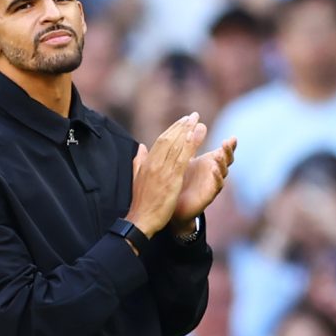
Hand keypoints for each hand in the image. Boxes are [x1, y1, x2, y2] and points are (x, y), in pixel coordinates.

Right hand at [126, 114, 204, 236]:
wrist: (141, 219)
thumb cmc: (141, 202)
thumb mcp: (137, 178)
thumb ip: (139, 161)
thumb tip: (141, 147)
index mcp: (147, 162)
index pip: (161, 140)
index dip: (173, 129)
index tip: (183, 121)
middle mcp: (154, 163)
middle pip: (170, 139)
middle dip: (182, 126)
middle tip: (194, 116)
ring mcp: (163, 170)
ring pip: (177, 146)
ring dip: (188, 132)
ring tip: (198, 121)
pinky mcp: (171, 179)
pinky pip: (182, 158)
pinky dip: (190, 145)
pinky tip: (198, 136)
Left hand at [171, 136, 237, 229]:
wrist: (174, 204)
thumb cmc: (181, 180)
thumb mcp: (185, 159)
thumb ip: (189, 145)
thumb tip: (192, 126)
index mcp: (210, 161)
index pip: (223, 151)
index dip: (230, 145)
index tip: (233, 137)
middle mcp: (215, 171)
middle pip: (227, 159)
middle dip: (228, 151)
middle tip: (227, 142)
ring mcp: (213, 183)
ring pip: (223, 171)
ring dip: (222, 162)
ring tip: (218, 154)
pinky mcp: (209, 194)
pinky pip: (217, 185)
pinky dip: (217, 177)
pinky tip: (214, 170)